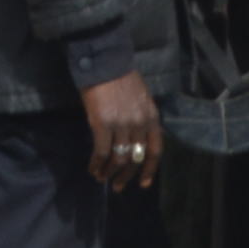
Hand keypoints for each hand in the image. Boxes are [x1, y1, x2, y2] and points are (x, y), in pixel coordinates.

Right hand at [82, 71, 163, 188]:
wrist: (104, 61)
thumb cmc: (120, 77)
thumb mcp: (141, 99)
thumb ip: (141, 119)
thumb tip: (132, 142)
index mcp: (152, 117)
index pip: (155, 150)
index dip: (149, 170)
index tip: (143, 184)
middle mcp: (140, 123)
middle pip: (136, 158)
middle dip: (126, 176)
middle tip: (117, 186)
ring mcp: (122, 125)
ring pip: (119, 159)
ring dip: (109, 172)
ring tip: (101, 178)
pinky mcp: (102, 124)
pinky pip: (102, 152)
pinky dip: (97, 164)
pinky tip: (92, 169)